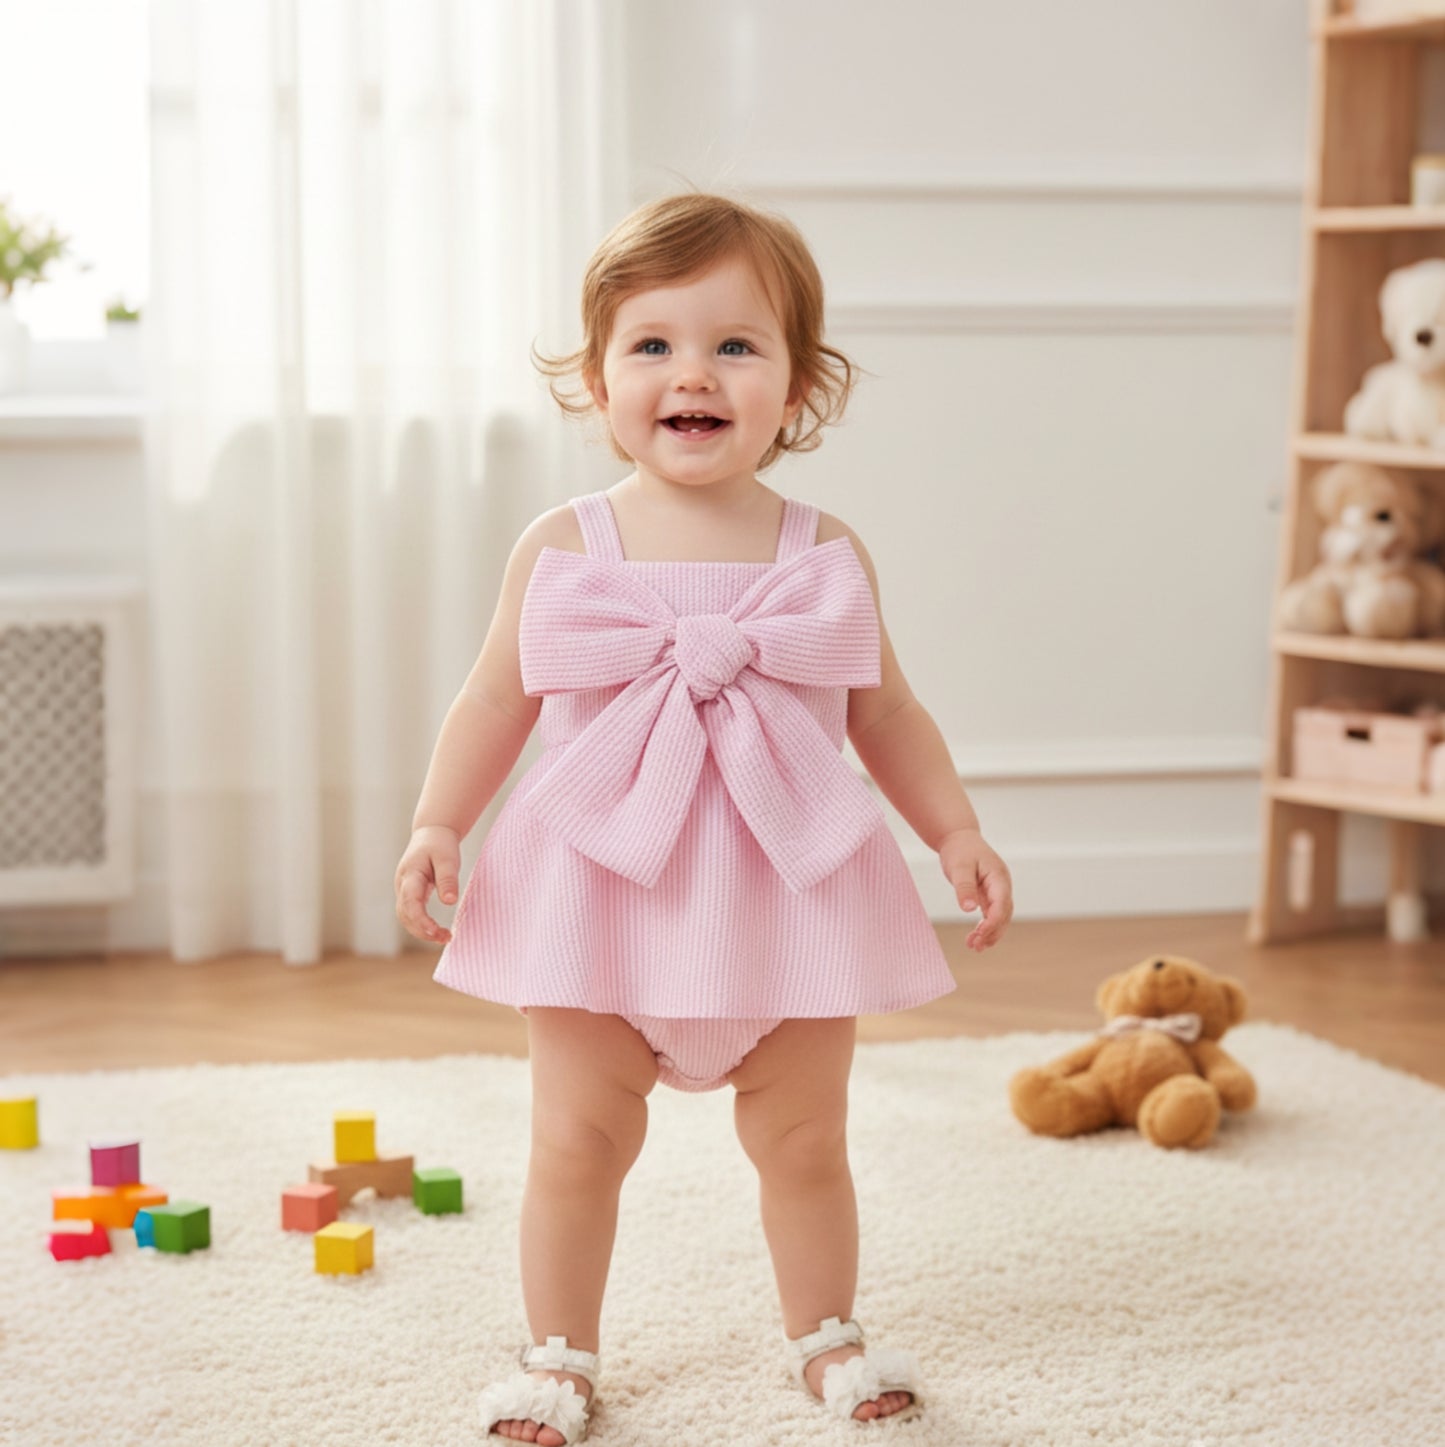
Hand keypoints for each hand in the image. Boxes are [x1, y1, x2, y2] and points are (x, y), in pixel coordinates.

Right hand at [395, 825, 461, 945]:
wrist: (431, 833)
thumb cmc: (440, 844)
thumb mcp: (448, 858)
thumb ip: (448, 879)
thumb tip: (450, 902)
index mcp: (410, 874)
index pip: (410, 902)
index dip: (421, 920)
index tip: (436, 932)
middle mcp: (402, 884)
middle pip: (405, 914)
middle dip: (423, 931)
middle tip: (446, 938)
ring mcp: (403, 890)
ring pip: (406, 917)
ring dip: (422, 931)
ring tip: (445, 937)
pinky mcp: (409, 894)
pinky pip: (411, 914)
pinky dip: (421, 925)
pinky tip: (437, 931)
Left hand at [939, 827, 1012, 951]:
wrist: (959, 838)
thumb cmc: (960, 850)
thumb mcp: (959, 867)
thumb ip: (964, 887)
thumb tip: (969, 910)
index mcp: (999, 877)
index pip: (1001, 904)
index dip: (993, 922)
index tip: (979, 935)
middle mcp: (1002, 885)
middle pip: (1004, 914)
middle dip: (992, 933)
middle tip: (975, 947)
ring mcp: (998, 890)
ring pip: (1000, 917)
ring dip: (990, 933)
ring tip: (974, 947)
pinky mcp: (990, 894)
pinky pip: (992, 914)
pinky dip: (985, 927)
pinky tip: (975, 938)